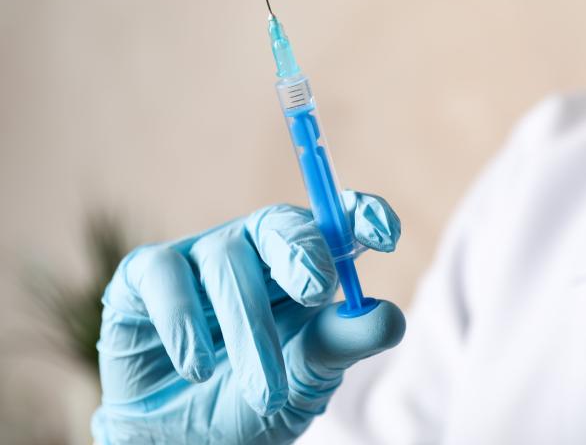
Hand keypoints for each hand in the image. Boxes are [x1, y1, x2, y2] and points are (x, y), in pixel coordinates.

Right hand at [92, 191, 405, 444]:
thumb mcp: (306, 380)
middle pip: (277, 223)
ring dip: (246, 325)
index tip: (384, 233)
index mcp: (298, 267)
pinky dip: (183, 320)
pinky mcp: (146, 274)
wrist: (181, 443)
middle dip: (300, 250)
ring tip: (264, 390)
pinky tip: (197, 366)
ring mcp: (198, 258)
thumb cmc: (250, 403)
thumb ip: (341, 343)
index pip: (332, 224)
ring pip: (227, 259)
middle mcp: (252, 252)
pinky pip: (165, 272)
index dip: (358, 214)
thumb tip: (390, 316)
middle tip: (315, 289)